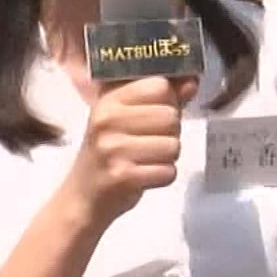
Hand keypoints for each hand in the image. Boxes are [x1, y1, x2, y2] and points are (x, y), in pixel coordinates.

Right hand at [70, 76, 196, 227]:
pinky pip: (168, 172)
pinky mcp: (122, 176)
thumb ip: (163, 98)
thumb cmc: (110, 151)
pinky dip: (163, 177)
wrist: (84, 195)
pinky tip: (145, 176)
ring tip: (147, 159)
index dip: (168, 101)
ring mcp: (113, 149)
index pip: (160, 86)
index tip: (155, 114)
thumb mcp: (127, 117)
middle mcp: (107, 120)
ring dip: (168, 157)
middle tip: (149, 142)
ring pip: (173, 145)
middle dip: (170, 132)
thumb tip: (192, 82)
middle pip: (171, 116)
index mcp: (109, 99)